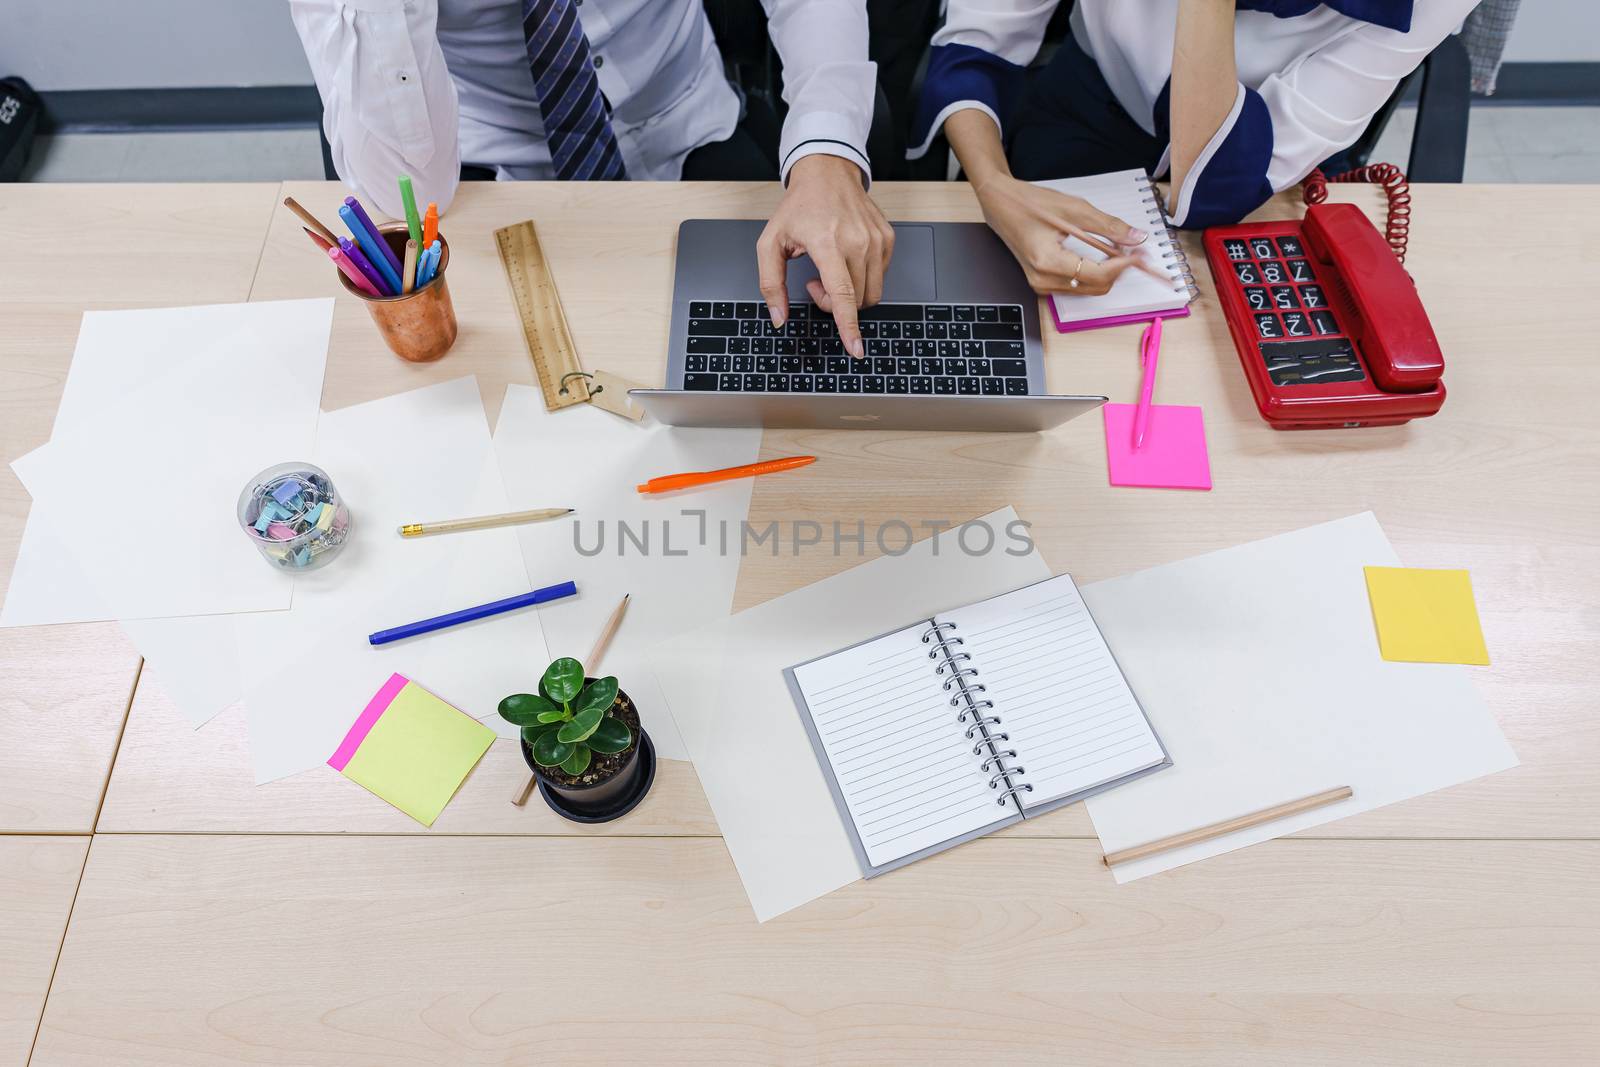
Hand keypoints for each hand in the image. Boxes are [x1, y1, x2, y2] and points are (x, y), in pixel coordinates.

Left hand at [757, 154, 894, 358]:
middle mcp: (857, 241)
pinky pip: (880, 276)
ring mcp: (876, 240)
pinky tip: (845, 260)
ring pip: (871, 293)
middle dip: (833, 304)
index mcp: (827, 242)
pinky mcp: (887, 239)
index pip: (843, 294)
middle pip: (856, 300)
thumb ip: (771, 284)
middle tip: (814, 282)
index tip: (856, 348)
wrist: (827, 174)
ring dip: (849, 294)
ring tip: (830, 271)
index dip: (848, 326)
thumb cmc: (798, 207)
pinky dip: (862, 278)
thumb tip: (778, 317)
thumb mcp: (770, 243)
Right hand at [971, 173, 1166, 295]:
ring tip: (1120, 250)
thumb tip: (1135, 238)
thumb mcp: (1074, 209)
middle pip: (1097, 286)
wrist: (1001, 204)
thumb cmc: (1029, 203)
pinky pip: (1078, 284)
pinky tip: (1103, 255)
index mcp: (1048, 261)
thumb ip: (1108, 226)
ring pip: (1090, 288)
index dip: (1124, 264)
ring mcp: (1042, 284)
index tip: (1140, 252)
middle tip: (1136, 250)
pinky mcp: (1043, 283)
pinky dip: (1095, 272)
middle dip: (1120, 269)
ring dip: (1109, 272)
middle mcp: (1043, 280)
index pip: (1098, 274)